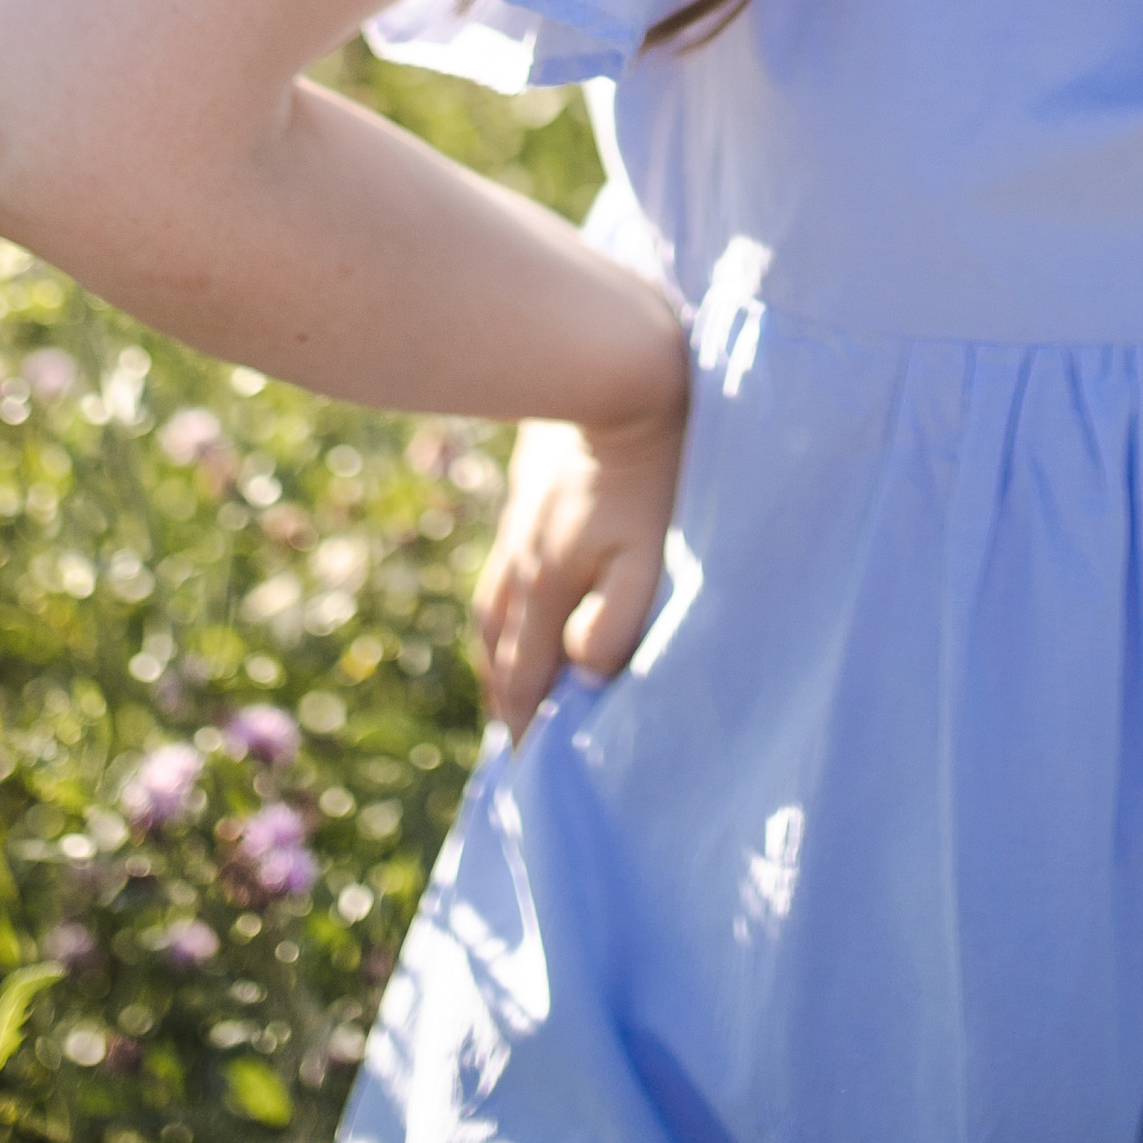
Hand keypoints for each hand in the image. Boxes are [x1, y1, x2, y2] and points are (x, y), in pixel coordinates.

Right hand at [471, 370, 689, 742]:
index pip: (525, 681)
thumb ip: (614, 618)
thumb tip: (583, 673)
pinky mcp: (525, 500)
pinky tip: (522, 606)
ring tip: (516, 688)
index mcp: (544, 588)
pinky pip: (504, 576)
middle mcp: (519, 566)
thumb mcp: (644, 552)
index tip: (531, 772)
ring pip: (495, 614)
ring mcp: (517, 531)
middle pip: (500, 654)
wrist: (611, 370)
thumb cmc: (646, 470)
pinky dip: (507, 612)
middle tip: (521, 745)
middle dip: (509, 703)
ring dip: (503, 659)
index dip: (528, 730)